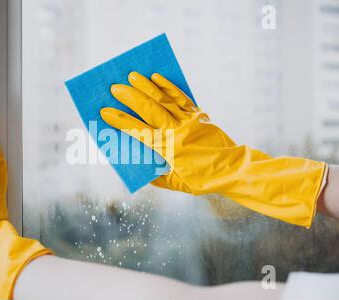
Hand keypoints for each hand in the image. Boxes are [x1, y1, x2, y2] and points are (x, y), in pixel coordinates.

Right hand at [101, 72, 325, 227]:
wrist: (233, 170)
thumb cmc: (203, 180)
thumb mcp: (176, 184)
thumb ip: (156, 177)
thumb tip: (139, 165)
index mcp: (168, 150)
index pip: (138, 132)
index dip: (120, 121)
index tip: (105, 112)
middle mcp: (177, 132)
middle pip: (149, 111)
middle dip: (130, 98)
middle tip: (114, 88)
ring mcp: (189, 121)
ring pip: (164, 100)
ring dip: (147, 87)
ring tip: (132, 75)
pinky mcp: (198, 115)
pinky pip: (181, 98)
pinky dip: (168, 86)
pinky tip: (157, 77)